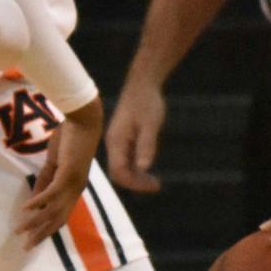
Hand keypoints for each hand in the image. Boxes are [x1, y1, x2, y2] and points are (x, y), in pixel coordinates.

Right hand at [18, 96, 102, 248]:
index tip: (34, 239)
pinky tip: (25, 210)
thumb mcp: (54, 164)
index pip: (60, 216)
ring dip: (35, 222)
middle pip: (57, 220)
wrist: (82, 121)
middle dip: (41, 234)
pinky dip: (37, 203)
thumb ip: (45, 181)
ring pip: (52, 210)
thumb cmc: (70, 139)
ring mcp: (72, 184)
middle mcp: (75, 191)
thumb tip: (35, 201)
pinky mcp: (67, 175)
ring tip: (19, 231)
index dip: (47, 229)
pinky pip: (50, 194)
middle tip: (26, 247)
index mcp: (73, 189)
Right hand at [104, 76, 164, 192]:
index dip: (134, 183)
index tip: (153, 185)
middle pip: (118, 172)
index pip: (119, 171)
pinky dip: (137, 167)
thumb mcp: (150, 124)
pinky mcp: (123, 138)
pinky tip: (149, 168)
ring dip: (137, 176)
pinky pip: (126, 159)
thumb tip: (144, 168)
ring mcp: (117, 141)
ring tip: (155, 181)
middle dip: (135, 182)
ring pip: (122, 167)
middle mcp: (113, 143)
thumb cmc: (147, 102)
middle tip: (156, 185)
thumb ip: (146, 146)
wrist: (142, 84)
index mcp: (116, 141)